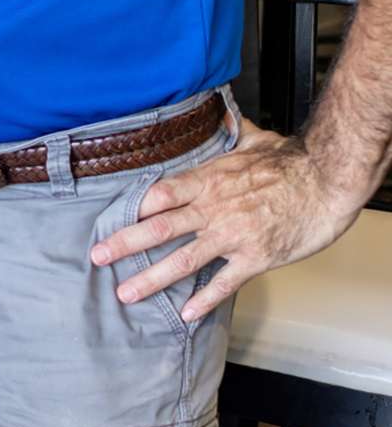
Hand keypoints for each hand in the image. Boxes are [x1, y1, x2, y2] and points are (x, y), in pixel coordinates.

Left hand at [90, 117, 363, 322]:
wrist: (328, 181)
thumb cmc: (294, 161)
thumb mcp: (255, 140)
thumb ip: (231, 132)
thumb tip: (222, 113)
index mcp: (208, 180)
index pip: (159, 194)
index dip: (132, 207)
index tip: (109, 218)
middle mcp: (213, 209)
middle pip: (159, 227)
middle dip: (124, 243)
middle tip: (97, 256)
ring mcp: (232, 235)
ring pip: (183, 259)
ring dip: (151, 277)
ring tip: (126, 292)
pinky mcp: (256, 257)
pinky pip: (225, 282)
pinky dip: (205, 300)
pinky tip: (186, 314)